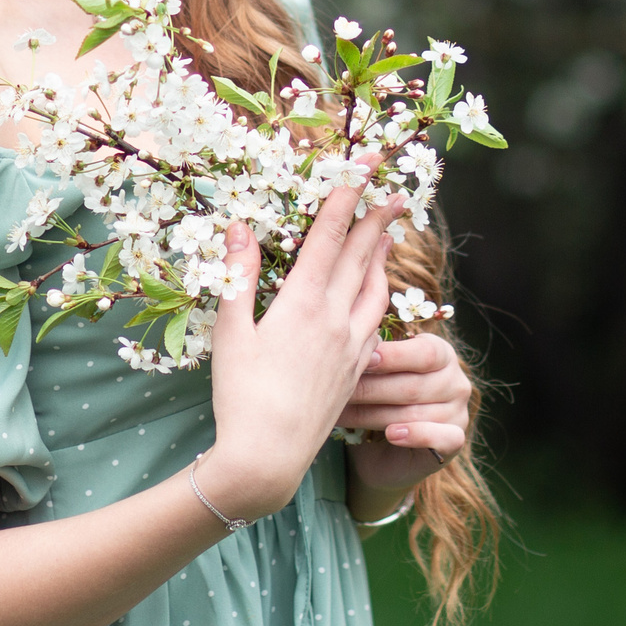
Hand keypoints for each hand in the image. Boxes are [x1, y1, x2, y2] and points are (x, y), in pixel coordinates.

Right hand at [202, 189, 398, 518]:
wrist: (268, 458)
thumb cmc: (240, 396)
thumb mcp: (229, 332)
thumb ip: (239, 276)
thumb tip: (241, 227)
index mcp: (303, 305)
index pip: (329, 239)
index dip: (345, 199)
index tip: (361, 168)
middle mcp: (336, 321)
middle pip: (363, 258)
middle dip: (379, 219)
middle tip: (395, 190)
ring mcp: (352, 347)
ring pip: (377, 290)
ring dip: (383, 258)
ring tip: (390, 236)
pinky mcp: (357, 371)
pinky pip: (376, 322)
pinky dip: (379, 296)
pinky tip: (376, 296)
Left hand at [341, 331, 471, 494]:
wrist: (381, 450)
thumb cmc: (376, 398)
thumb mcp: (377, 371)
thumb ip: (374, 354)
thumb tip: (356, 339)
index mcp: (441, 354)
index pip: (426, 352)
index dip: (394, 356)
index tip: (364, 358)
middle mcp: (455, 381)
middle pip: (413, 385)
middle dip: (370, 388)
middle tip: (337, 389)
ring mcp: (458, 412)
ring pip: (415, 413)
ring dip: (373, 415)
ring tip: (341, 414)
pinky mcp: (455, 441)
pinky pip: (443, 438)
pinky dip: (416, 435)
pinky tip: (392, 434)